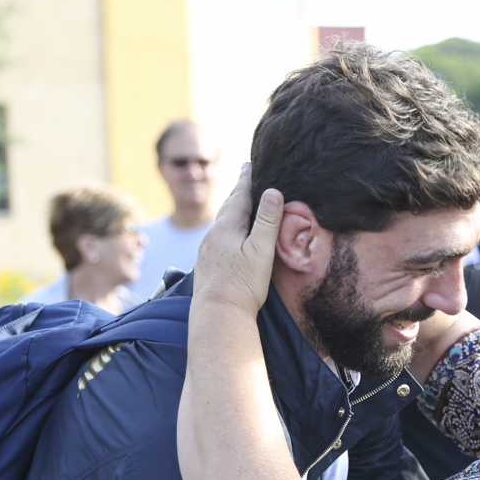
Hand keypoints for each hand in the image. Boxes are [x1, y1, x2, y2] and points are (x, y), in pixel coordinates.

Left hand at [194, 165, 284, 316]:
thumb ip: (267, 221)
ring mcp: (207, 250)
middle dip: (238, 192)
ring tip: (239, 204)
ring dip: (232, 210)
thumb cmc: (242, 285)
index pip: (239, 195)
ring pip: (221, 222)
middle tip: (246, 178)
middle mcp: (213, 234)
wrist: (217, 315)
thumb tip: (272, 191)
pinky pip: (217, 237)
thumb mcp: (261, 251)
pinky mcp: (206, 264)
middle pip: (228, 207)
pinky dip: (227, 228)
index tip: (250, 164)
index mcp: (227, 227)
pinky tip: (229, 237)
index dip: (247, 179)